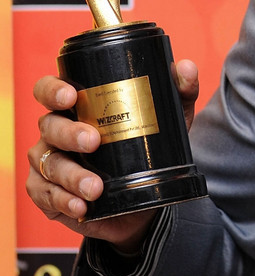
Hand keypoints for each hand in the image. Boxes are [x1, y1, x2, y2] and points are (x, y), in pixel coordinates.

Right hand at [27, 60, 199, 251]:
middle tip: (94, 141)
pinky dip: (64, 201)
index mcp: (77, 107)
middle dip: (69, 133)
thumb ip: (180, 91)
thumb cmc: (148, 148)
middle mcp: (56, 131)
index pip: (49, 90)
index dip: (52, 90)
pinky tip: (81, 207)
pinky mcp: (48, 194)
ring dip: (72, 175)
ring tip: (95, 187)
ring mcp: (48, 163)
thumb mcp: (169, 119)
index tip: (71, 96)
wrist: (144, 201)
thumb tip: (187, 68)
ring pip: (49, 164)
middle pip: (49, 125)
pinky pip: (47, 196)